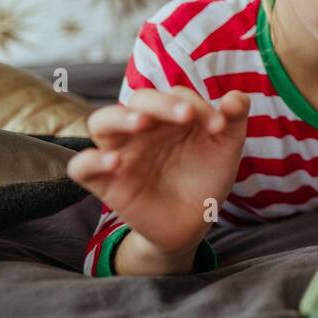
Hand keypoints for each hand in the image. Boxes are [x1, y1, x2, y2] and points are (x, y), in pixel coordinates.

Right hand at [67, 87, 250, 257]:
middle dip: (161, 104)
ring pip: (101, 121)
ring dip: (119, 117)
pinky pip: (80, 166)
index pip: (174, 96)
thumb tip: (236, 97)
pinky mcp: (106, 182)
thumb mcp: (226, 147)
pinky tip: (115, 163)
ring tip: (141, 123)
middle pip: (138, 101)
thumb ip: (234, 119)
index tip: (220, 125)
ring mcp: (122, 152)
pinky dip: (90, 161)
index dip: (196, 104)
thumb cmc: (206, 175)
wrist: (195, 221)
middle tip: (186, 116)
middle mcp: (142, 128)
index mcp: (169, 115)